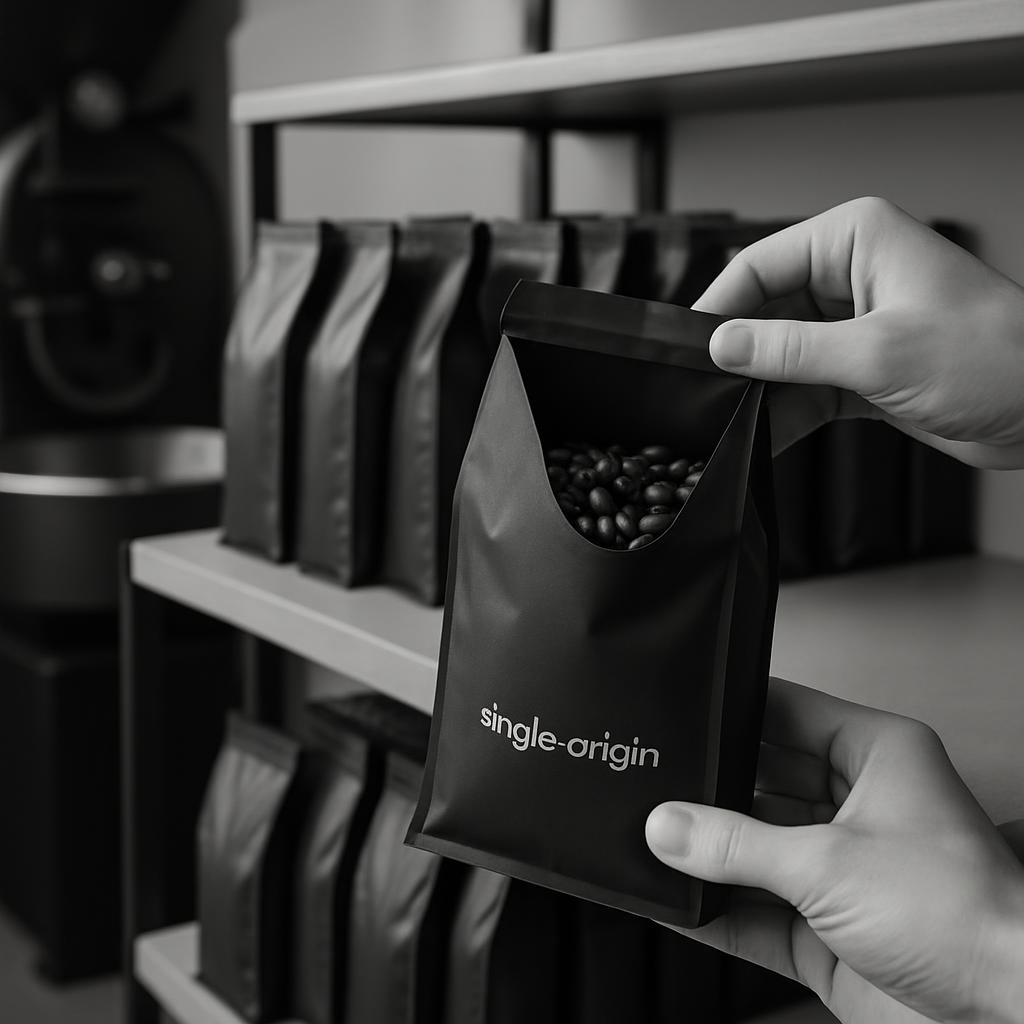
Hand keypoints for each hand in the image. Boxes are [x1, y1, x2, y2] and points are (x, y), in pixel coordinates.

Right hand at [645, 678, 1023, 1023]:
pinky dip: (717, 916)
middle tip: (657, 789)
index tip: (683, 713)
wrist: (1006, 1018)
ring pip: (756, 851)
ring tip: (654, 847)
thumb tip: (670, 827)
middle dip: (713, 791)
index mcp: (876, 757)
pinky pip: (756, 916)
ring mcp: (841, 872)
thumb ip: (737, 846)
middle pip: (763, 783)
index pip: (787, 713)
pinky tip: (677, 907)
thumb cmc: (971, 918)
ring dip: (710, 858)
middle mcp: (858, 808)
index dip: (737, 710)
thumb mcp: (830, 864)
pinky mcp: (827, 933)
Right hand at [692, 197, 1023, 468]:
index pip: (760, 265)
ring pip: (782, 354)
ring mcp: (857, 325)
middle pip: (765, 311)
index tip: (690, 348)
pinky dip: (785, 411)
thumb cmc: (999, 355)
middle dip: (740, 354)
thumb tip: (725, 345)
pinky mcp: (863, 369)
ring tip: (733, 417)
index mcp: (856, 241)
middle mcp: (853, 277)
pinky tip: (765, 433)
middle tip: (707, 390)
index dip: (720, 307)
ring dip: (761, 388)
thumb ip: (791, 351)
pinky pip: (805, 387)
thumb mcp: (878, 352)